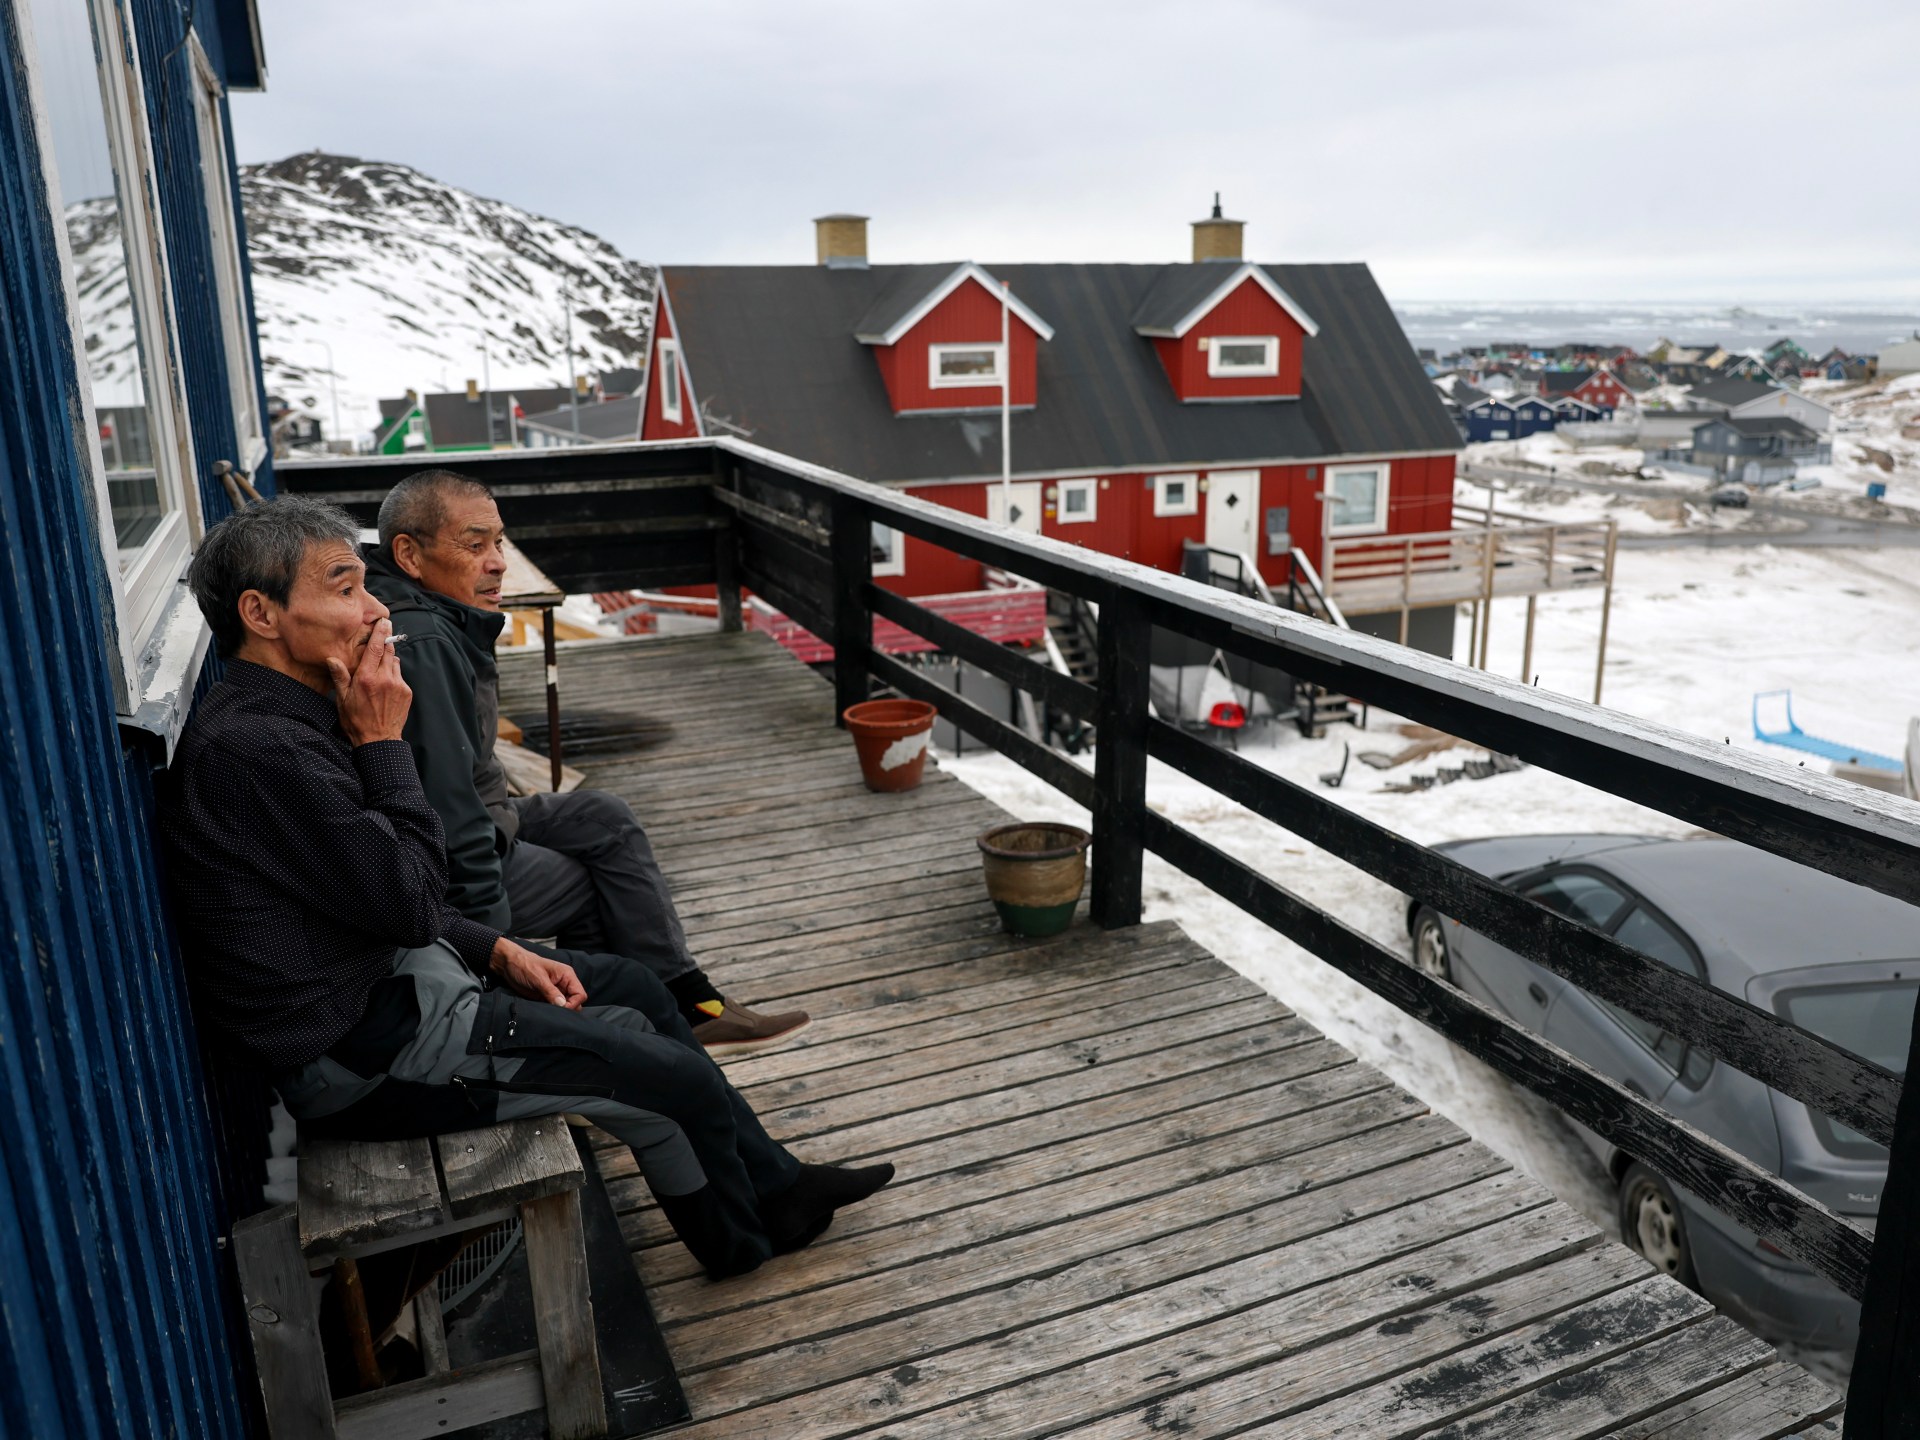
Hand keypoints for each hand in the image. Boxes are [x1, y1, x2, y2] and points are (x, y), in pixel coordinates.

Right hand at [326, 618, 411, 745]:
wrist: (379, 741)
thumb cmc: (357, 720)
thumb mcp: (343, 699)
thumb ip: (340, 676)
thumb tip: (332, 659)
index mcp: (367, 678)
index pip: (376, 648)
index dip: (380, 633)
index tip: (384, 621)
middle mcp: (385, 679)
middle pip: (388, 651)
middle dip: (385, 643)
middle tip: (381, 638)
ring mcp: (398, 685)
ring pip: (395, 663)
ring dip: (388, 661)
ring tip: (378, 671)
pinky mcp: (407, 692)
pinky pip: (400, 676)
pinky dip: (393, 675)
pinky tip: (385, 686)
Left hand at [490, 937, 586, 1008]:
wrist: (508, 965)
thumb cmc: (524, 965)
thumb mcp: (538, 978)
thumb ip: (551, 992)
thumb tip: (563, 1005)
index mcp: (567, 976)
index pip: (580, 994)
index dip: (573, 1004)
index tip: (560, 1009)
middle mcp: (564, 984)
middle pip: (575, 1002)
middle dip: (567, 1009)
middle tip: (553, 1011)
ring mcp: (555, 992)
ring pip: (565, 1007)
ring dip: (558, 1011)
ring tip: (547, 1011)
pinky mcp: (546, 998)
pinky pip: (554, 1008)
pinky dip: (551, 1012)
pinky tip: (544, 1011)